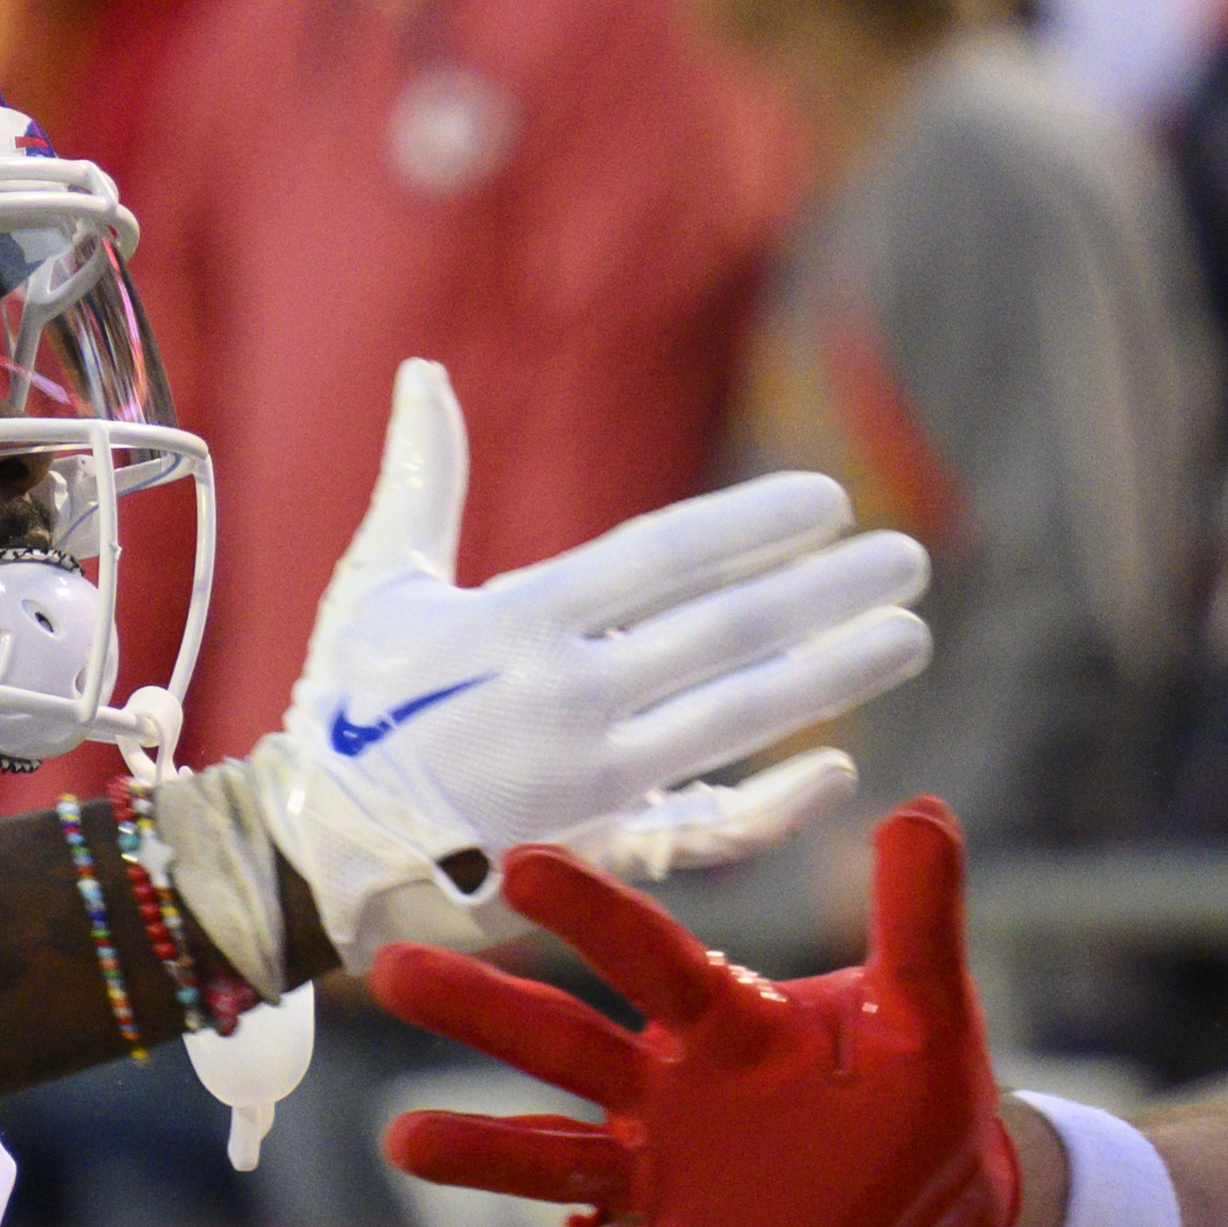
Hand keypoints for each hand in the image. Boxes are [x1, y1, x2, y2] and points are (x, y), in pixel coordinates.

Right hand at [170, 359, 930, 987]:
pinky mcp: (601, 855)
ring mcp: (590, 783)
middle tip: (912, 557)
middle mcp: (565, 698)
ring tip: (907, 633)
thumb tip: (424, 371)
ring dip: (833, 675)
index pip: (662, 558)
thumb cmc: (349, 708)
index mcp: (515, 621)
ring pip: (737, 720)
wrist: (315, 853)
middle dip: (826, 591)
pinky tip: (841, 766)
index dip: (752, 524)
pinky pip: (707, 832)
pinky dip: (776, 804)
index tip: (829, 501)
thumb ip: (423, 480)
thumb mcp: (378, 587)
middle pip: (725, 632)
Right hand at [372, 802, 1022, 1226]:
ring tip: (406, 1141)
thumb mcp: (928, 1012)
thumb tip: (923, 811)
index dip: (592, 914)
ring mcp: (656, 1176)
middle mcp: (668, 1092)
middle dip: (484, 1011)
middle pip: (563, 1043)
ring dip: (483, 1152)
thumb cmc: (916, 1098)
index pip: (651, 959)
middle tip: (395, 970)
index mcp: (725, 1023)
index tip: (521, 865)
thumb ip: (918, 920)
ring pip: (553, 1159)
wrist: (931, 1217)